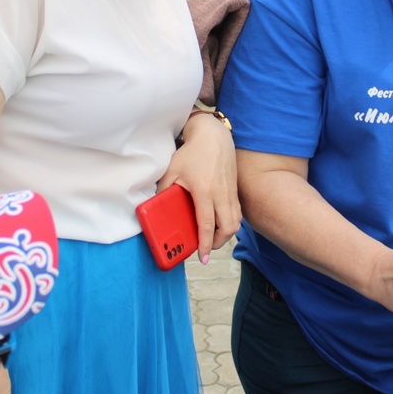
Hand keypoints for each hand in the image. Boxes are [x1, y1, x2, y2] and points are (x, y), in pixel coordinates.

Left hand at [161, 112, 240, 261]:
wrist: (213, 136)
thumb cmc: (192, 152)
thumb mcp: (172, 169)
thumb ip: (163, 189)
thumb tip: (155, 206)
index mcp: (204, 191)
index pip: (207, 224)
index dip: (204, 243)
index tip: (202, 257)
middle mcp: (221, 194)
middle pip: (227, 228)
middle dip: (218, 243)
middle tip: (206, 249)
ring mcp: (230, 192)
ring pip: (235, 222)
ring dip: (226, 235)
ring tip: (212, 239)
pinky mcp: (234, 190)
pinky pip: (237, 213)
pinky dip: (231, 223)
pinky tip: (221, 225)